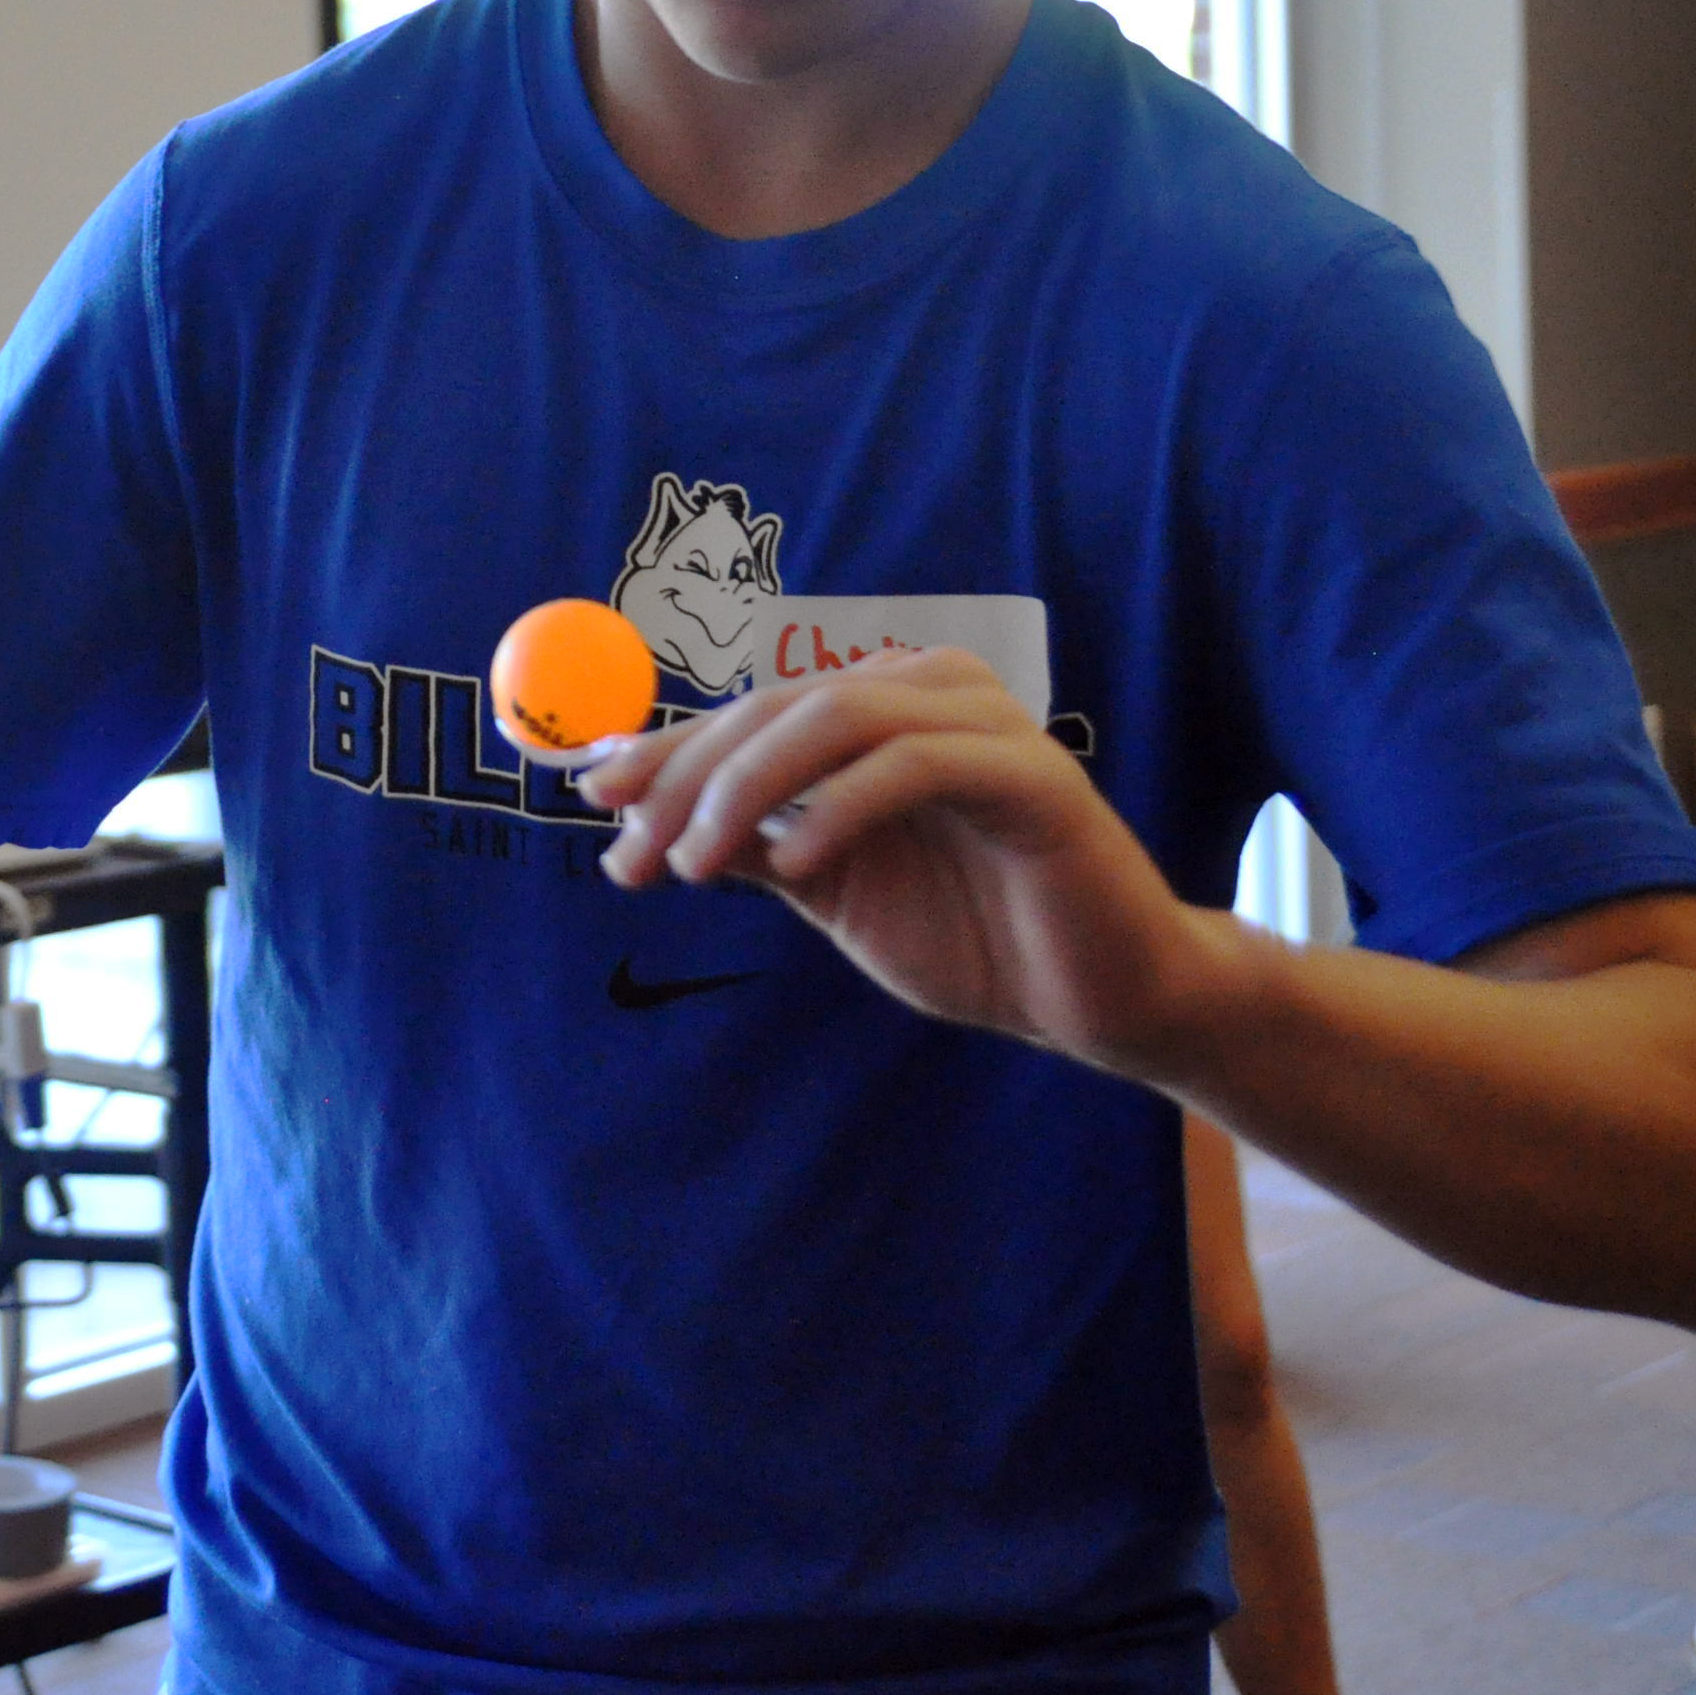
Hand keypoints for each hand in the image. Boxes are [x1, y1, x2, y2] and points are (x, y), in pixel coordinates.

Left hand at [579, 645, 1218, 1070]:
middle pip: (781, 703)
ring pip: (836, 715)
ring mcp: (987, 725)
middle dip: (689, 773)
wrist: (1101, 1002)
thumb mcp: (833, 889)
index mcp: (884, 707)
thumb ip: (753, 844)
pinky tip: (793, 862)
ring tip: (692, 861)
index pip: (756, 709)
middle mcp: (931, 692)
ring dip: (746, 786)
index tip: (594, 796)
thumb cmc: (974, 935)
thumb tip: (638, 820)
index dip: (669, 749)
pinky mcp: (1033, 776)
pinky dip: (840, 805)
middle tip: (629, 849)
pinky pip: (914, 764)